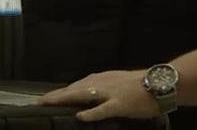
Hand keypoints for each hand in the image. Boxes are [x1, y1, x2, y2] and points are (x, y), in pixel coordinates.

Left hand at [37, 70, 159, 121]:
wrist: (162, 83)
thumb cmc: (142, 86)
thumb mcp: (118, 84)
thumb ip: (102, 90)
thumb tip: (87, 100)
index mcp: (102, 79)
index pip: (75, 86)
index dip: (58, 93)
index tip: (42, 99)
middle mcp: (102, 83)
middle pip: (72, 89)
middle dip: (53, 97)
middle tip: (34, 104)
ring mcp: (110, 93)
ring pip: (82, 95)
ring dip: (63, 100)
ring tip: (46, 105)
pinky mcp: (121, 104)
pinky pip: (103, 109)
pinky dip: (90, 113)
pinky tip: (79, 117)